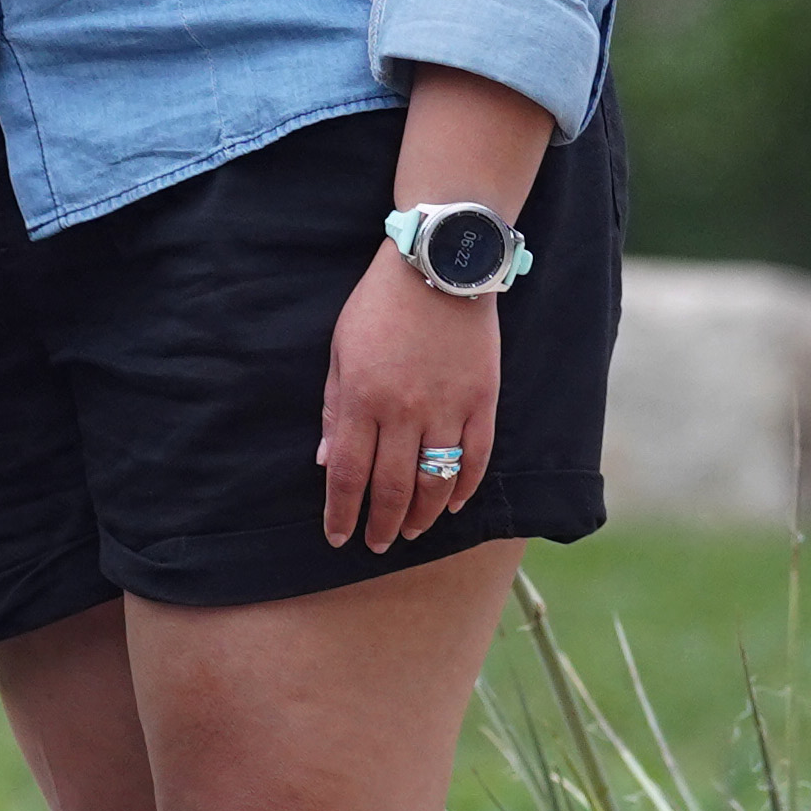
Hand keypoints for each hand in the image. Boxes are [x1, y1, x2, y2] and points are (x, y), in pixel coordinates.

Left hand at [318, 256, 501, 550]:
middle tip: (377, 545)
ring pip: (435, 481)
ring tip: (410, 532)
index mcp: (363, 399)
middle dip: (381, 524)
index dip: (342, 513)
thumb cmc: (380, 305)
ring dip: (421, 514)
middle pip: (392, 487)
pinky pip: (476, 457)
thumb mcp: (341, 352)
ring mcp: (448, 408)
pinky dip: (464, 487)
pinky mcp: (482, 400)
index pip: (349, 474)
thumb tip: (327, 462)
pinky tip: (451, 505)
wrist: (439, 265)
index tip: (338, 537)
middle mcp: (405, 411)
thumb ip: (336, 410)